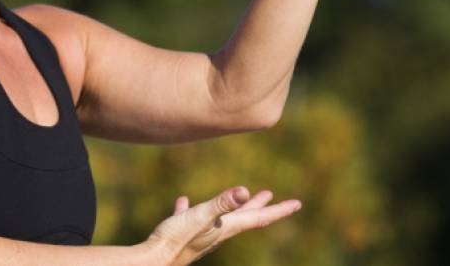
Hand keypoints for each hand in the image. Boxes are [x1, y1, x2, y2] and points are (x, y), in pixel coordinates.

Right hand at [144, 185, 302, 264]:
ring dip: (230, 207)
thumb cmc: (176, 239)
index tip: (297, 204)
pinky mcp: (181, 234)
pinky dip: (190, 209)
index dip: (278, 210)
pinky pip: (189, 218)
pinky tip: (183, 201)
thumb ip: (221, 204)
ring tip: (235, 197)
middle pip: (244, 218)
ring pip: (219, 218)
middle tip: (270, 195)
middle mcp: (216, 232)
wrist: (152, 261)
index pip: (258, 217)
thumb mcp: (200, 217)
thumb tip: (244, 191)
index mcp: (225, 227)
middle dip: (259, 206)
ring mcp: (199, 235)